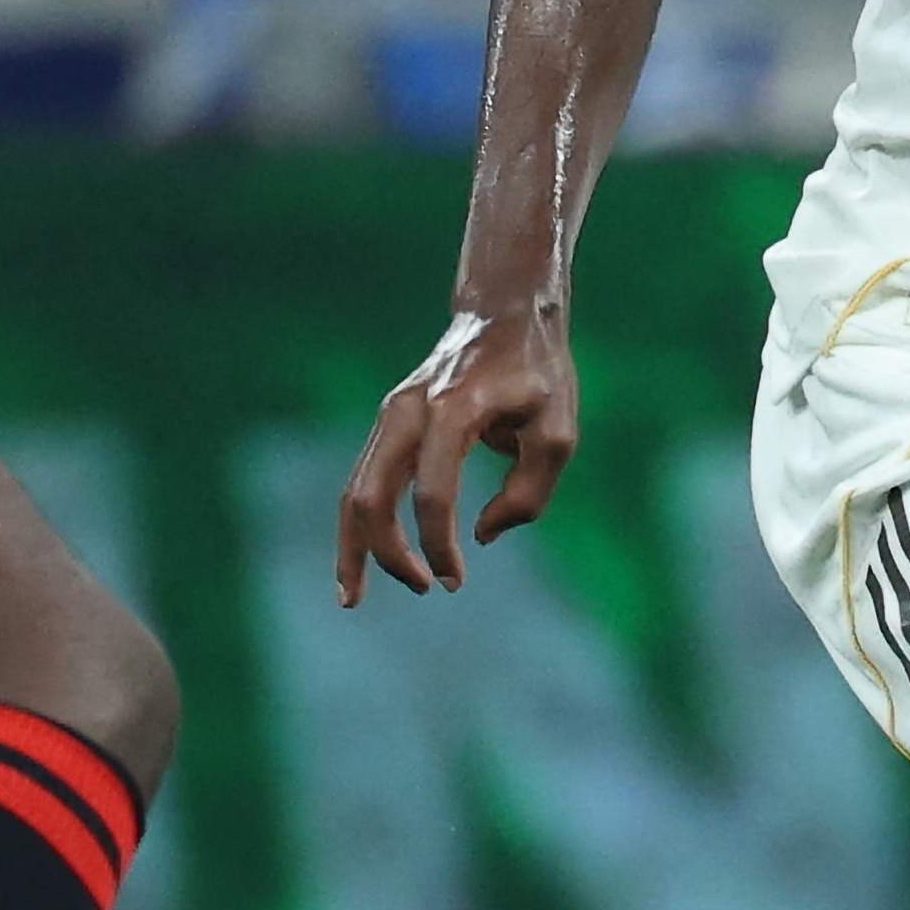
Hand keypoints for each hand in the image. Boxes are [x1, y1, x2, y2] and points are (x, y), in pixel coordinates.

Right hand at [334, 302, 577, 601]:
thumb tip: (482, 534)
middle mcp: (409, 410)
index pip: (432, 492)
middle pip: (370, 495)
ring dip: (354, 546)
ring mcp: (391, 414)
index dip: (439, 544)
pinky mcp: (389, 422)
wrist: (504, 311)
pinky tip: (357, 559)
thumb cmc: (538, 374)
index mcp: (454, 409)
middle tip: (420, 589)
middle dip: (384, 553)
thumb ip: (528, 492)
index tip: (457, 578)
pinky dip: (357, 522)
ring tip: (352, 598)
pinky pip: (362, 479)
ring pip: (354, 489)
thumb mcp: (558, 432)